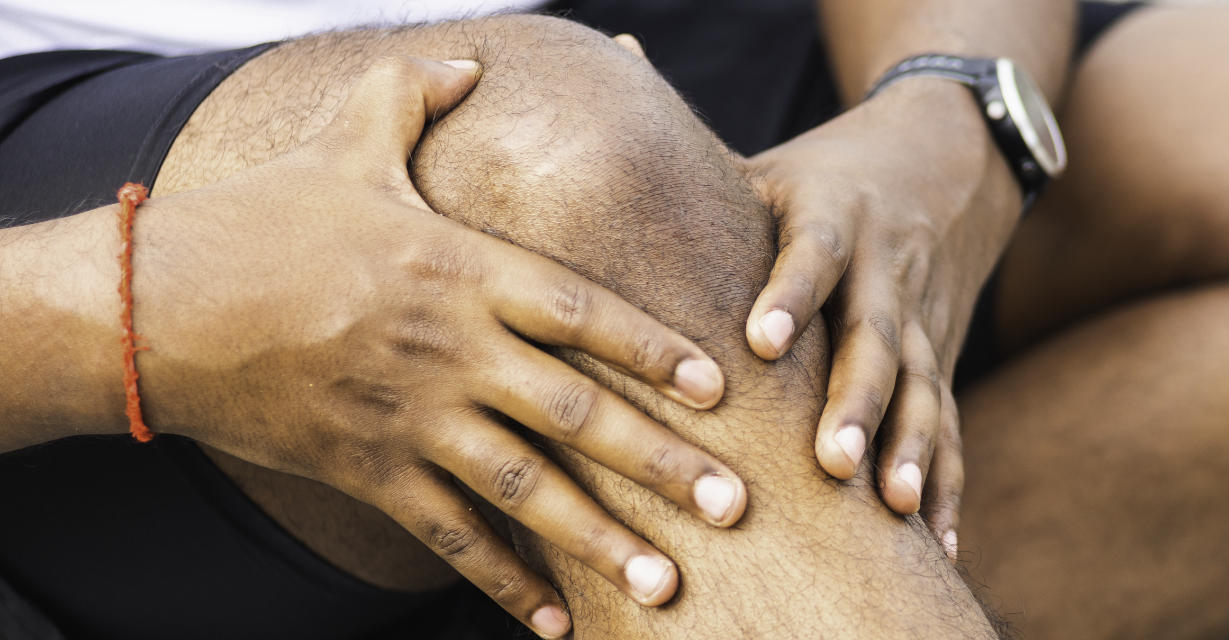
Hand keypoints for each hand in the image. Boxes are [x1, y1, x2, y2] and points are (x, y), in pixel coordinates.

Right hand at [133, 57, 739, 635]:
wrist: (155, 305)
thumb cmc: (260, 217)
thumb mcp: (345, 141)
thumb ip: (414, 95)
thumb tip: (469, 58)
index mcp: (462, 270)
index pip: (584, 313)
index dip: (655, 351)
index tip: (719, 388)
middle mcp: (451, 350)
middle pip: (577, 414)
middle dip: (662, 463)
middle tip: (733, 505)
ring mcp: (411, 418)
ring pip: (525, 491)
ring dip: (602, 541)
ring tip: (669, 583)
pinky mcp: (368, 469)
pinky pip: (448, 536)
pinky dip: (503, 582)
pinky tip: (555, 622)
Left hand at [740, 78, 1022, 555]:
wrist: (937, 165)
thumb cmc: (812, 183)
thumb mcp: (763, 173)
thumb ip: (696, 191)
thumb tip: (591, 167)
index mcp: (833, 215)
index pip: (814, 253)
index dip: (790, 295)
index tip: (761, 342)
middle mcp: (884, 268)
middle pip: (877, 336)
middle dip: (858, 401)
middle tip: (833, 462)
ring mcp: (921, 317)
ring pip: (923, 384)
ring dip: (911, 448)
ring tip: (894, 506)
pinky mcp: (943, 355)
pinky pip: (949, 422)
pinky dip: (946, 482)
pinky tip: (939, 542)